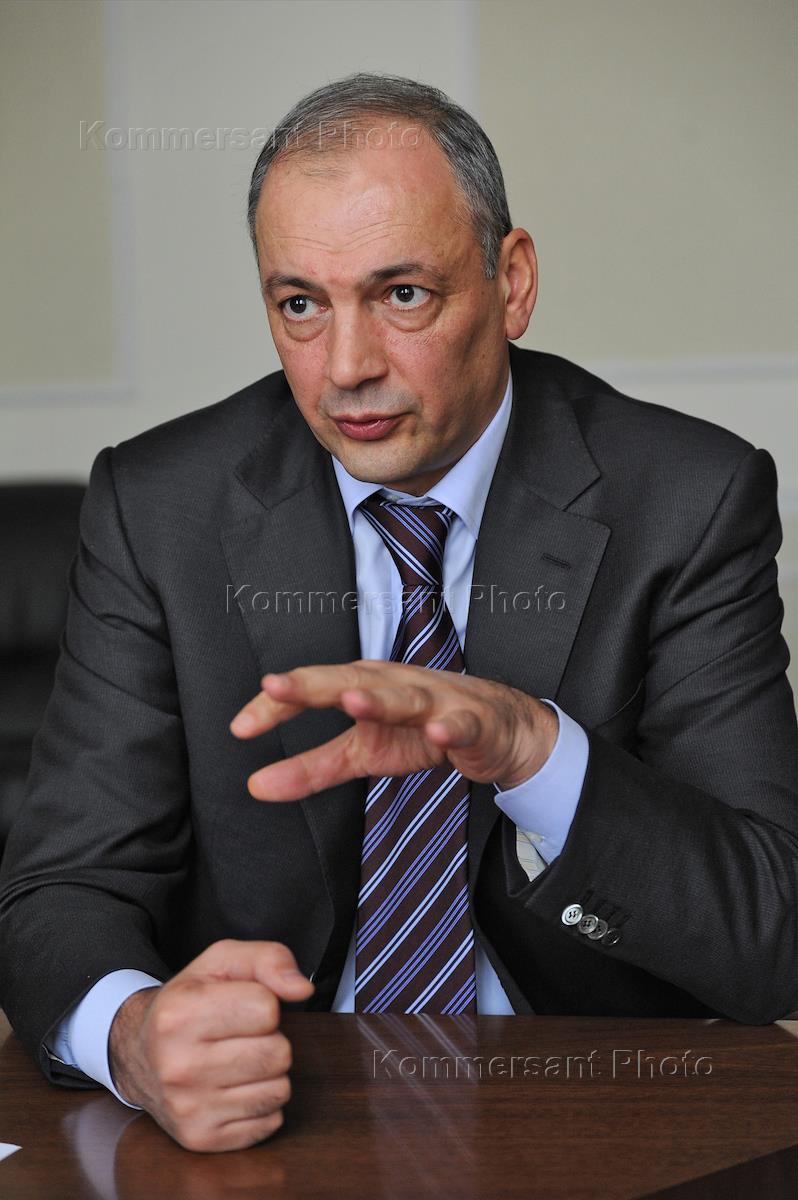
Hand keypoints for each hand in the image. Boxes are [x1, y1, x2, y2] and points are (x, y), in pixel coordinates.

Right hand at [108, 939, 313, 1151]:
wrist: (138, 1053)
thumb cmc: (188, 1002)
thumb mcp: (222, 962)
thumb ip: (269, 959)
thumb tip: (302, 989)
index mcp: (179, 1014)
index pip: (267, 1009)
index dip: (264, 1003)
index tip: (240, 1006)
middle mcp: (178, 1066)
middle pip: (278, 1053)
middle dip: (270, 1040)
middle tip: (241, 1036)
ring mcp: (188, 1108)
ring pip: (279, 1090)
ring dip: (268, 1073)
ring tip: (238, 1061)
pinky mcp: (200, 1138)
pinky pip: (270, 1122)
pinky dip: (261, 1104)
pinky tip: (234, 1088)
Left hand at [230, 660, 557, 799]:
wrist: (497, 730)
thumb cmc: (422, 731)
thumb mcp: (362, 753)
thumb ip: (311, 767)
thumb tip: (256, 785)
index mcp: (364, 686)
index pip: (312, 688)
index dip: (277, 706)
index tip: (240, 727)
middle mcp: (395, 684)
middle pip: (351, 679)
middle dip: (314, 683)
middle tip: (275, 685)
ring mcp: (435, 700)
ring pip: (405, 697)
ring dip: (380, 698)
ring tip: (352, 701)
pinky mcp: (472, 723)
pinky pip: (461, 725)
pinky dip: (450, 727)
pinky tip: (438, 733)